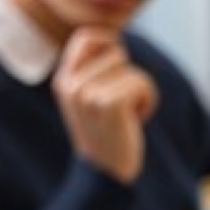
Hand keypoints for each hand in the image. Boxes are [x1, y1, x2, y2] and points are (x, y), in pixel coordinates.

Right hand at [53, 29, 157, 183]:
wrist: (105, 172)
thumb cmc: (106, 132)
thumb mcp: (88, 98)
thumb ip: (92, 70)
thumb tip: (111, 37)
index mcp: (63, 80)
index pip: (86, 37)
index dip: (109, 43)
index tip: (117, 65)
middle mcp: (70, 85)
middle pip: (116, 50)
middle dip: (127, 73)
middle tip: (119, 101)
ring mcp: (85, 94)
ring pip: (130, 68)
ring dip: (139, 89)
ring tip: (126, 112)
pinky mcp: (107, 104)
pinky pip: (140, 83)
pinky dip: (147, 100)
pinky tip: (135, 119)